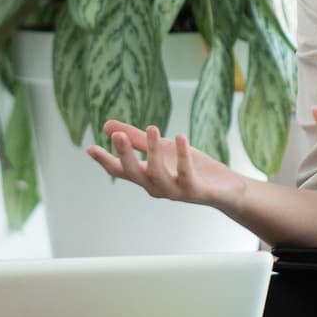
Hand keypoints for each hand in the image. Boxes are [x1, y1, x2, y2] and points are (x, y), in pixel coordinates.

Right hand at [85, 123, 248, 212]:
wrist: (226, 189)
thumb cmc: (191, 169)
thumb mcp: (161, 149)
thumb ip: (136, 139)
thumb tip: (106, 126)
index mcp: (146, 177)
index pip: (120, 171)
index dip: (104, 161)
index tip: (89, 148)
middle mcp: (156, 187)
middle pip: (134, 174)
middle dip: (125, 155)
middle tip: (117, 136)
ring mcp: (174, 191)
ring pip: (157, 175)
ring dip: (153, 152)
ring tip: (152, 127)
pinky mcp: (195, 190)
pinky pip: (185, 173)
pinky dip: (182, 155)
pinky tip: (179, 136)